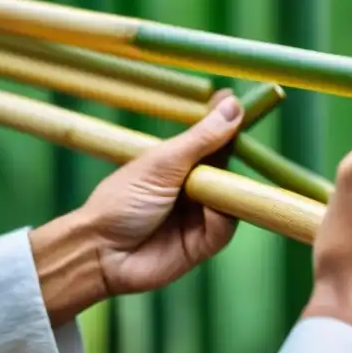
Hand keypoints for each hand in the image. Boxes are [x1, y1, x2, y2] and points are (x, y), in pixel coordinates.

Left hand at [30, 92, 243, 326]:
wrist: (101, 252)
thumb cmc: (121, 201)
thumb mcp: (162, 163)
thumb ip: (201, 138)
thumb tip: (232, 105)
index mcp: (178, 160)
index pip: (210, 134)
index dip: (226, 119)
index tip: (240, 100)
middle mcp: (192, 184)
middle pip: (229, 164)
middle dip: (241, 152)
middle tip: (250, 139)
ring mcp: (199, 212)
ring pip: (234, 195)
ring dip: (231, 188)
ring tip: (220, 183)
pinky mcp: (204, 242)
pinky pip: (227, 227)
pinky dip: (224, 218)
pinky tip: (210, 211)